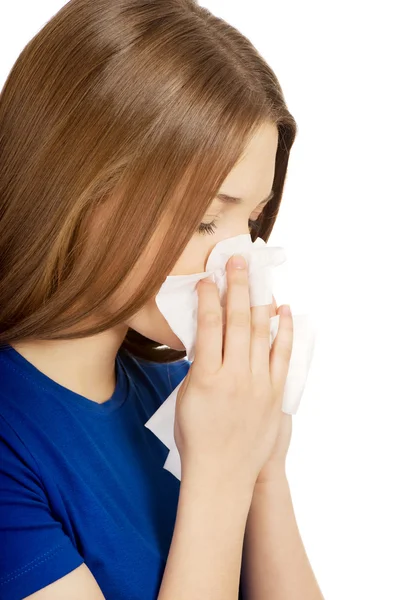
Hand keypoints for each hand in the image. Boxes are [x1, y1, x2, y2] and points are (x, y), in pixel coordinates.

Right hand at [174, 255, 293, 492]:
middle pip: (236, 320)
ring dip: (258, 300)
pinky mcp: (275, 393)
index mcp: (206, 376)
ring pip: (260, 332)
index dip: (208, 297)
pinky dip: (283, 330)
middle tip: (237, 261)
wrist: (222, 474)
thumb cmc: (196, 437)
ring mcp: (258, 384)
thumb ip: (199, 365)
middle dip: (237, 286)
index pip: (208, 324)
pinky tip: (282, 310)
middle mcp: (234, 375)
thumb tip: (208, 337)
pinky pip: (282, 355)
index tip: (208, 279)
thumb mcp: (186, 397)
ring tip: (257, 276)